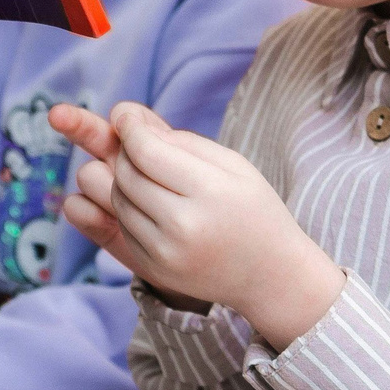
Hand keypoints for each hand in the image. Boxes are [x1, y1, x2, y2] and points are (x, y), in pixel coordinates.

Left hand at [53, 102, 343, 350]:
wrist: (270, 275)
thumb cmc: (254, 210)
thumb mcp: (234, 164)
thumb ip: (183, 140)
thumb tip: (129, 121)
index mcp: (209, 191)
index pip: (147, 151)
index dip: (129, 127)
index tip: (123, 114)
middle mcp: (183, 225)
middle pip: (127, 174)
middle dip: (127, 152)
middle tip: (142, 145)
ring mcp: (165, 252)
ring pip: (119, 199)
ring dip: (125, 180)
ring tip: (152, 175)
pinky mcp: (153, 269)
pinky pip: (124, 226)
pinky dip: (130, 208)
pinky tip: (153, 205)